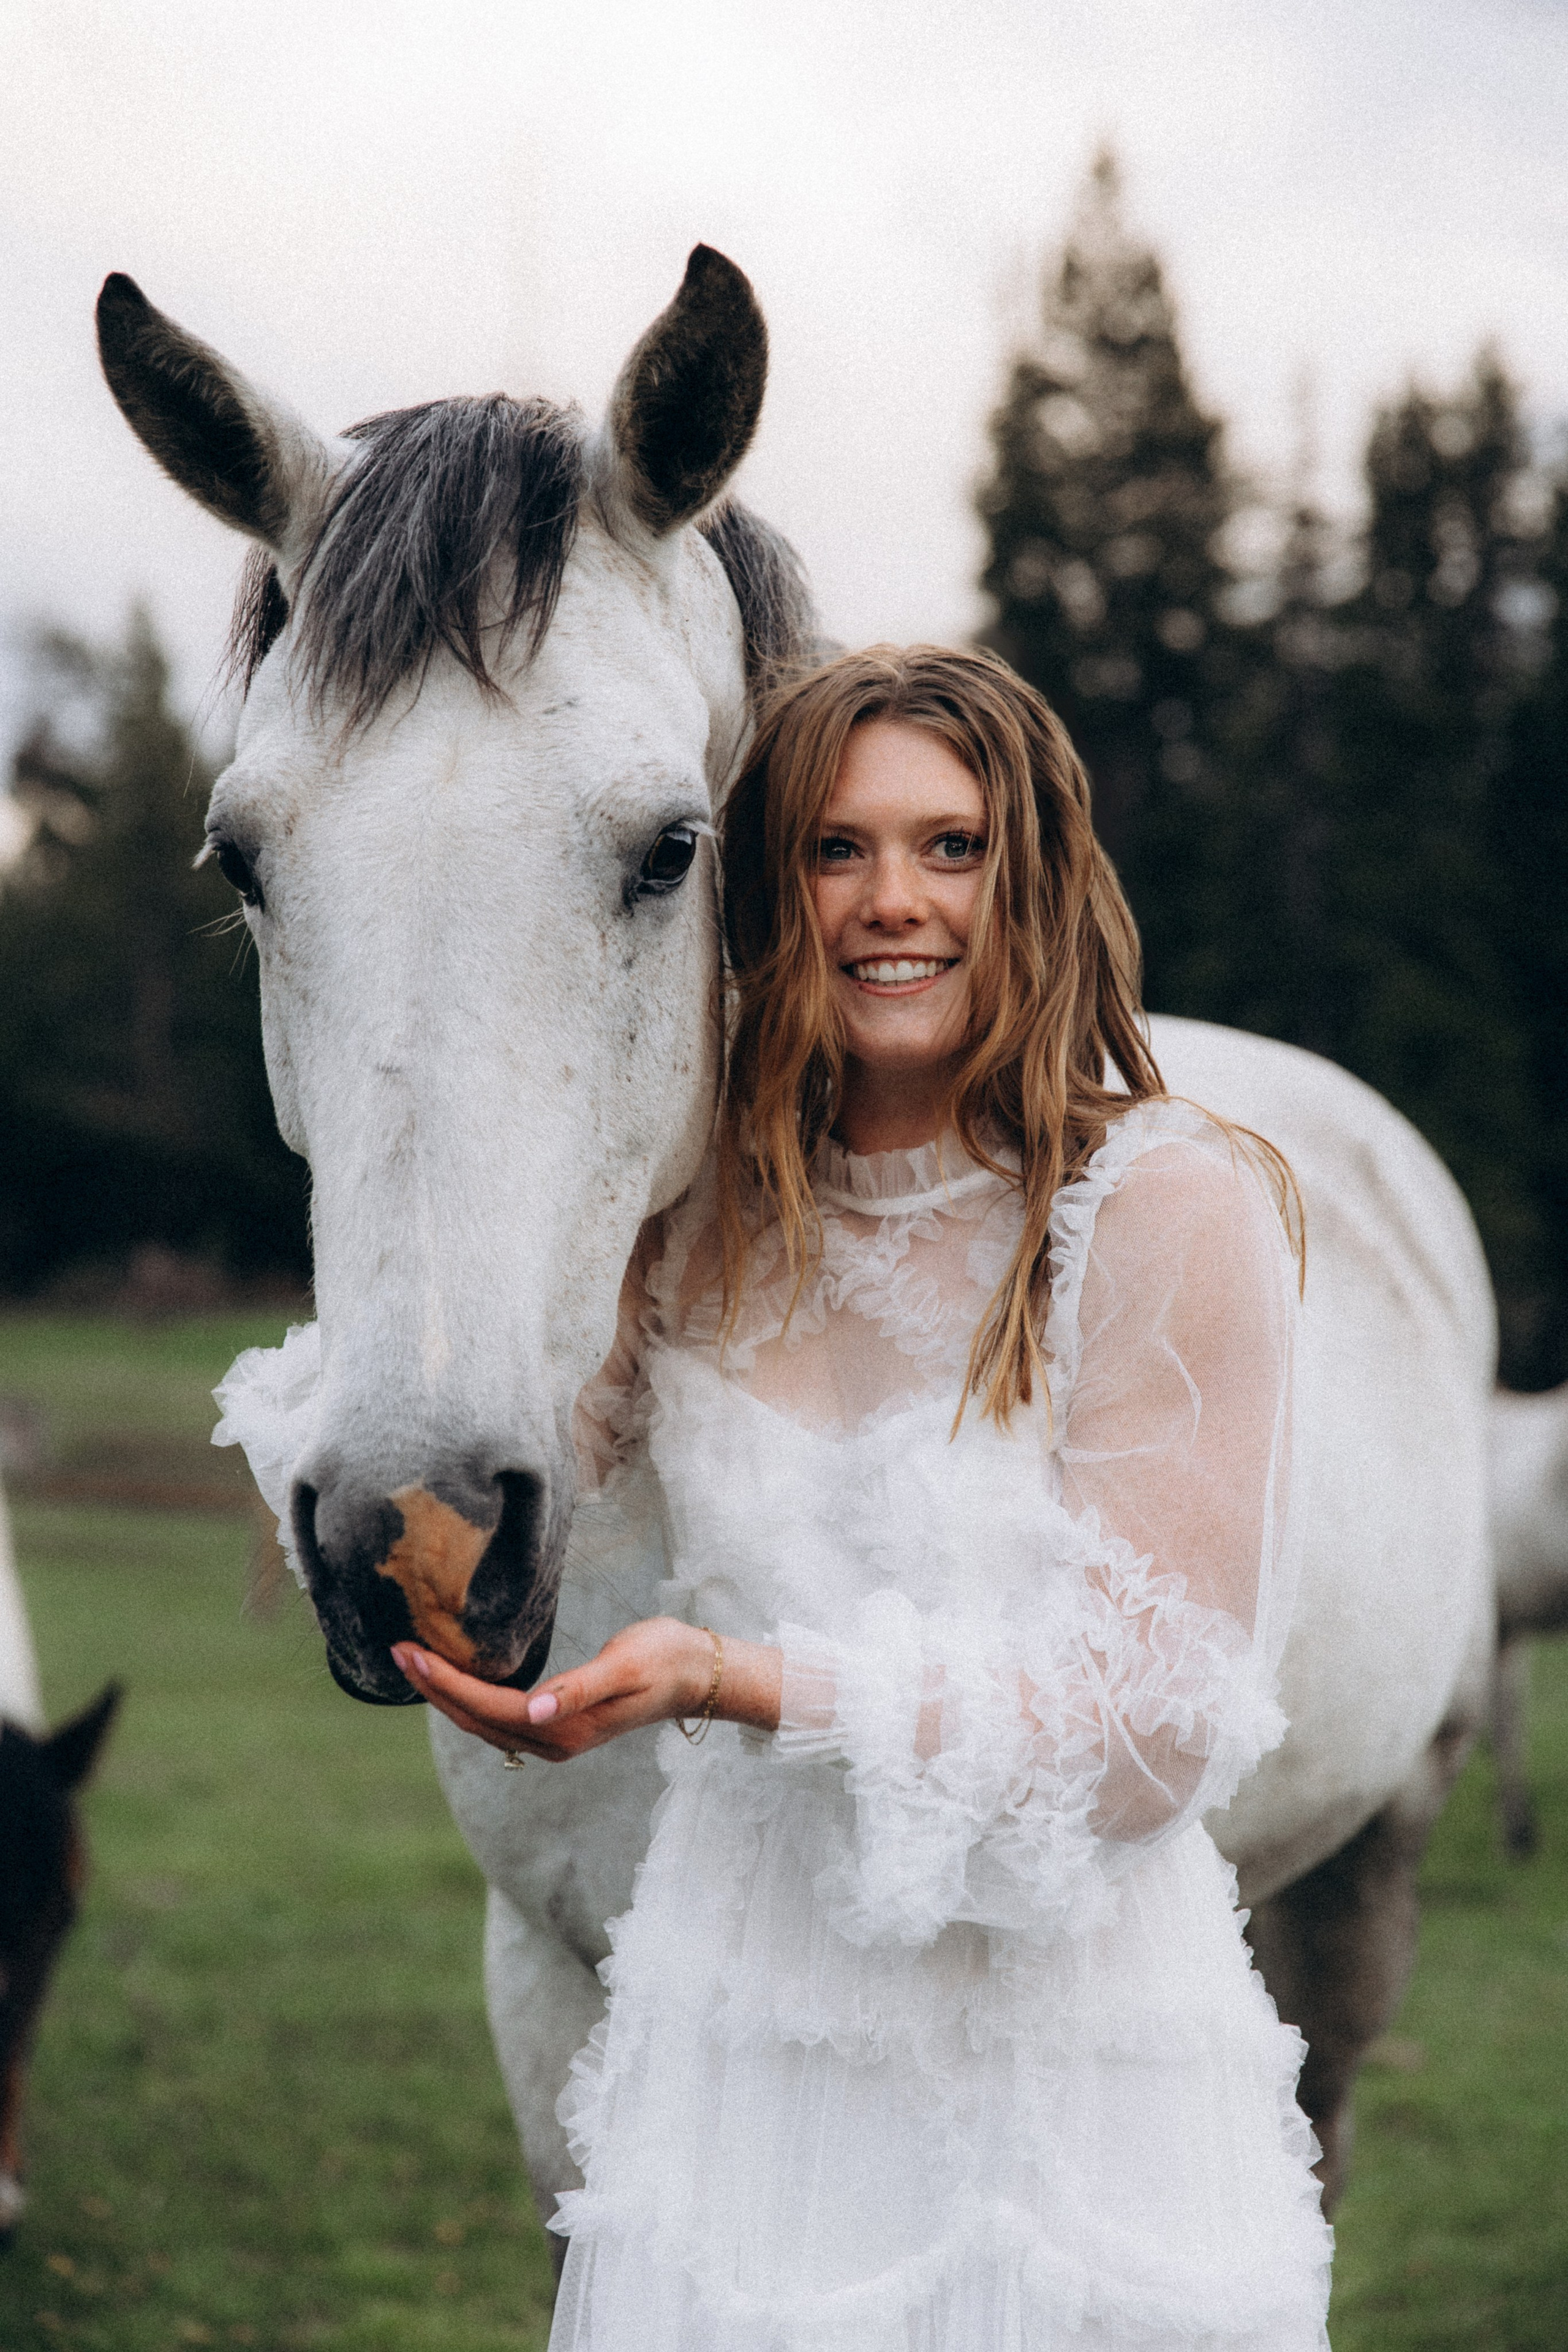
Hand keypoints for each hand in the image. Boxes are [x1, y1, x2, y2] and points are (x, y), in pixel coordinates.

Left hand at [393, 1617, 780, 1760]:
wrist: (696, 1672)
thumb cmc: (664, 1657)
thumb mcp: (624, 1666)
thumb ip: (579, 1689)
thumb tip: (537, 1710)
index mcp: (564, 1728)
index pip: (489, 1706)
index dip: (446, 1683)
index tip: (410, 1654)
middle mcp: (553, 1740)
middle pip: (477, 1719)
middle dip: (433, 1689)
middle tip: (395, 1652)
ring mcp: (555, 1737)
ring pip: (484, 1721)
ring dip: (446, 1695)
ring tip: (413, 1663)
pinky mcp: (559, 1723)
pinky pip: (499, 1716)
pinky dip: (470, 1697)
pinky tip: (455, 1678)